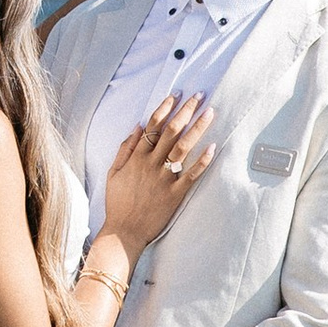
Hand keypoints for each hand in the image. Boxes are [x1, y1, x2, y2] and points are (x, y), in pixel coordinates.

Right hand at [103, 88, 214, 257]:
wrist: (124, 232)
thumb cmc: (118, 203)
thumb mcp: (113, 172)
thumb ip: (125, 148)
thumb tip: (137, 125)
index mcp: (136, 157)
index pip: (154, 125)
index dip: (166, 107)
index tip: (177, 95)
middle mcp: (151, 164)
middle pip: (171, 130)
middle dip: (186, 110)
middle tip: (199, 96)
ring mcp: (164, 178)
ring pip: (183, 147)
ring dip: (198, 128)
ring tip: (210, 113)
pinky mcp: (175, 194)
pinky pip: (192, 174)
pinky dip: (203, 160)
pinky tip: (213, 147)